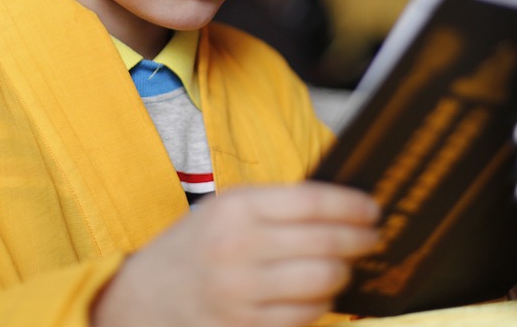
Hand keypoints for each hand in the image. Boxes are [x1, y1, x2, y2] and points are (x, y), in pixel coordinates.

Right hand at [90, 181, 379, 326]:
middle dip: (358, 241)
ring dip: (342, 274)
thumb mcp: (225, 208)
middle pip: (325, 245)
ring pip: (321, 284)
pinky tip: (319, 293)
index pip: (313, 202)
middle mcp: (239, 248)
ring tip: (343, 266)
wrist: (143, 297)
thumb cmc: (194, 247)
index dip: (352, 206)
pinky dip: (320, 304)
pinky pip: (303, 317)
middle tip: (370, 238)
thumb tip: (340, 206)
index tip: (373, 209)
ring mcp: (241, 293)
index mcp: (236, 207)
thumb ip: (276, 205)